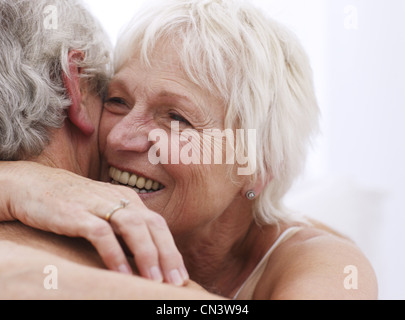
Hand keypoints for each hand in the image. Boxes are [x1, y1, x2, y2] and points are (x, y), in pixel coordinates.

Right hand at [0, 162, 188, 285]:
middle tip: (176, 282)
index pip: (158, 225)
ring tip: (154, 281)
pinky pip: (101, 233)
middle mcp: (119, 199)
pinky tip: (122, 274)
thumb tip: (142, 260)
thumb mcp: (105, 213)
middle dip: (168, 255)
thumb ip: (123, 231)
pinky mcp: (77, 212)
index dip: (172, 250)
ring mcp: (98, 204)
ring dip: (146, 254)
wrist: (35, 185)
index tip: (180, 275)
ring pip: (133, 226)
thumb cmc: (75, 204)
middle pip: (153, 225)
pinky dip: (113, 254)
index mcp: (129, 199)